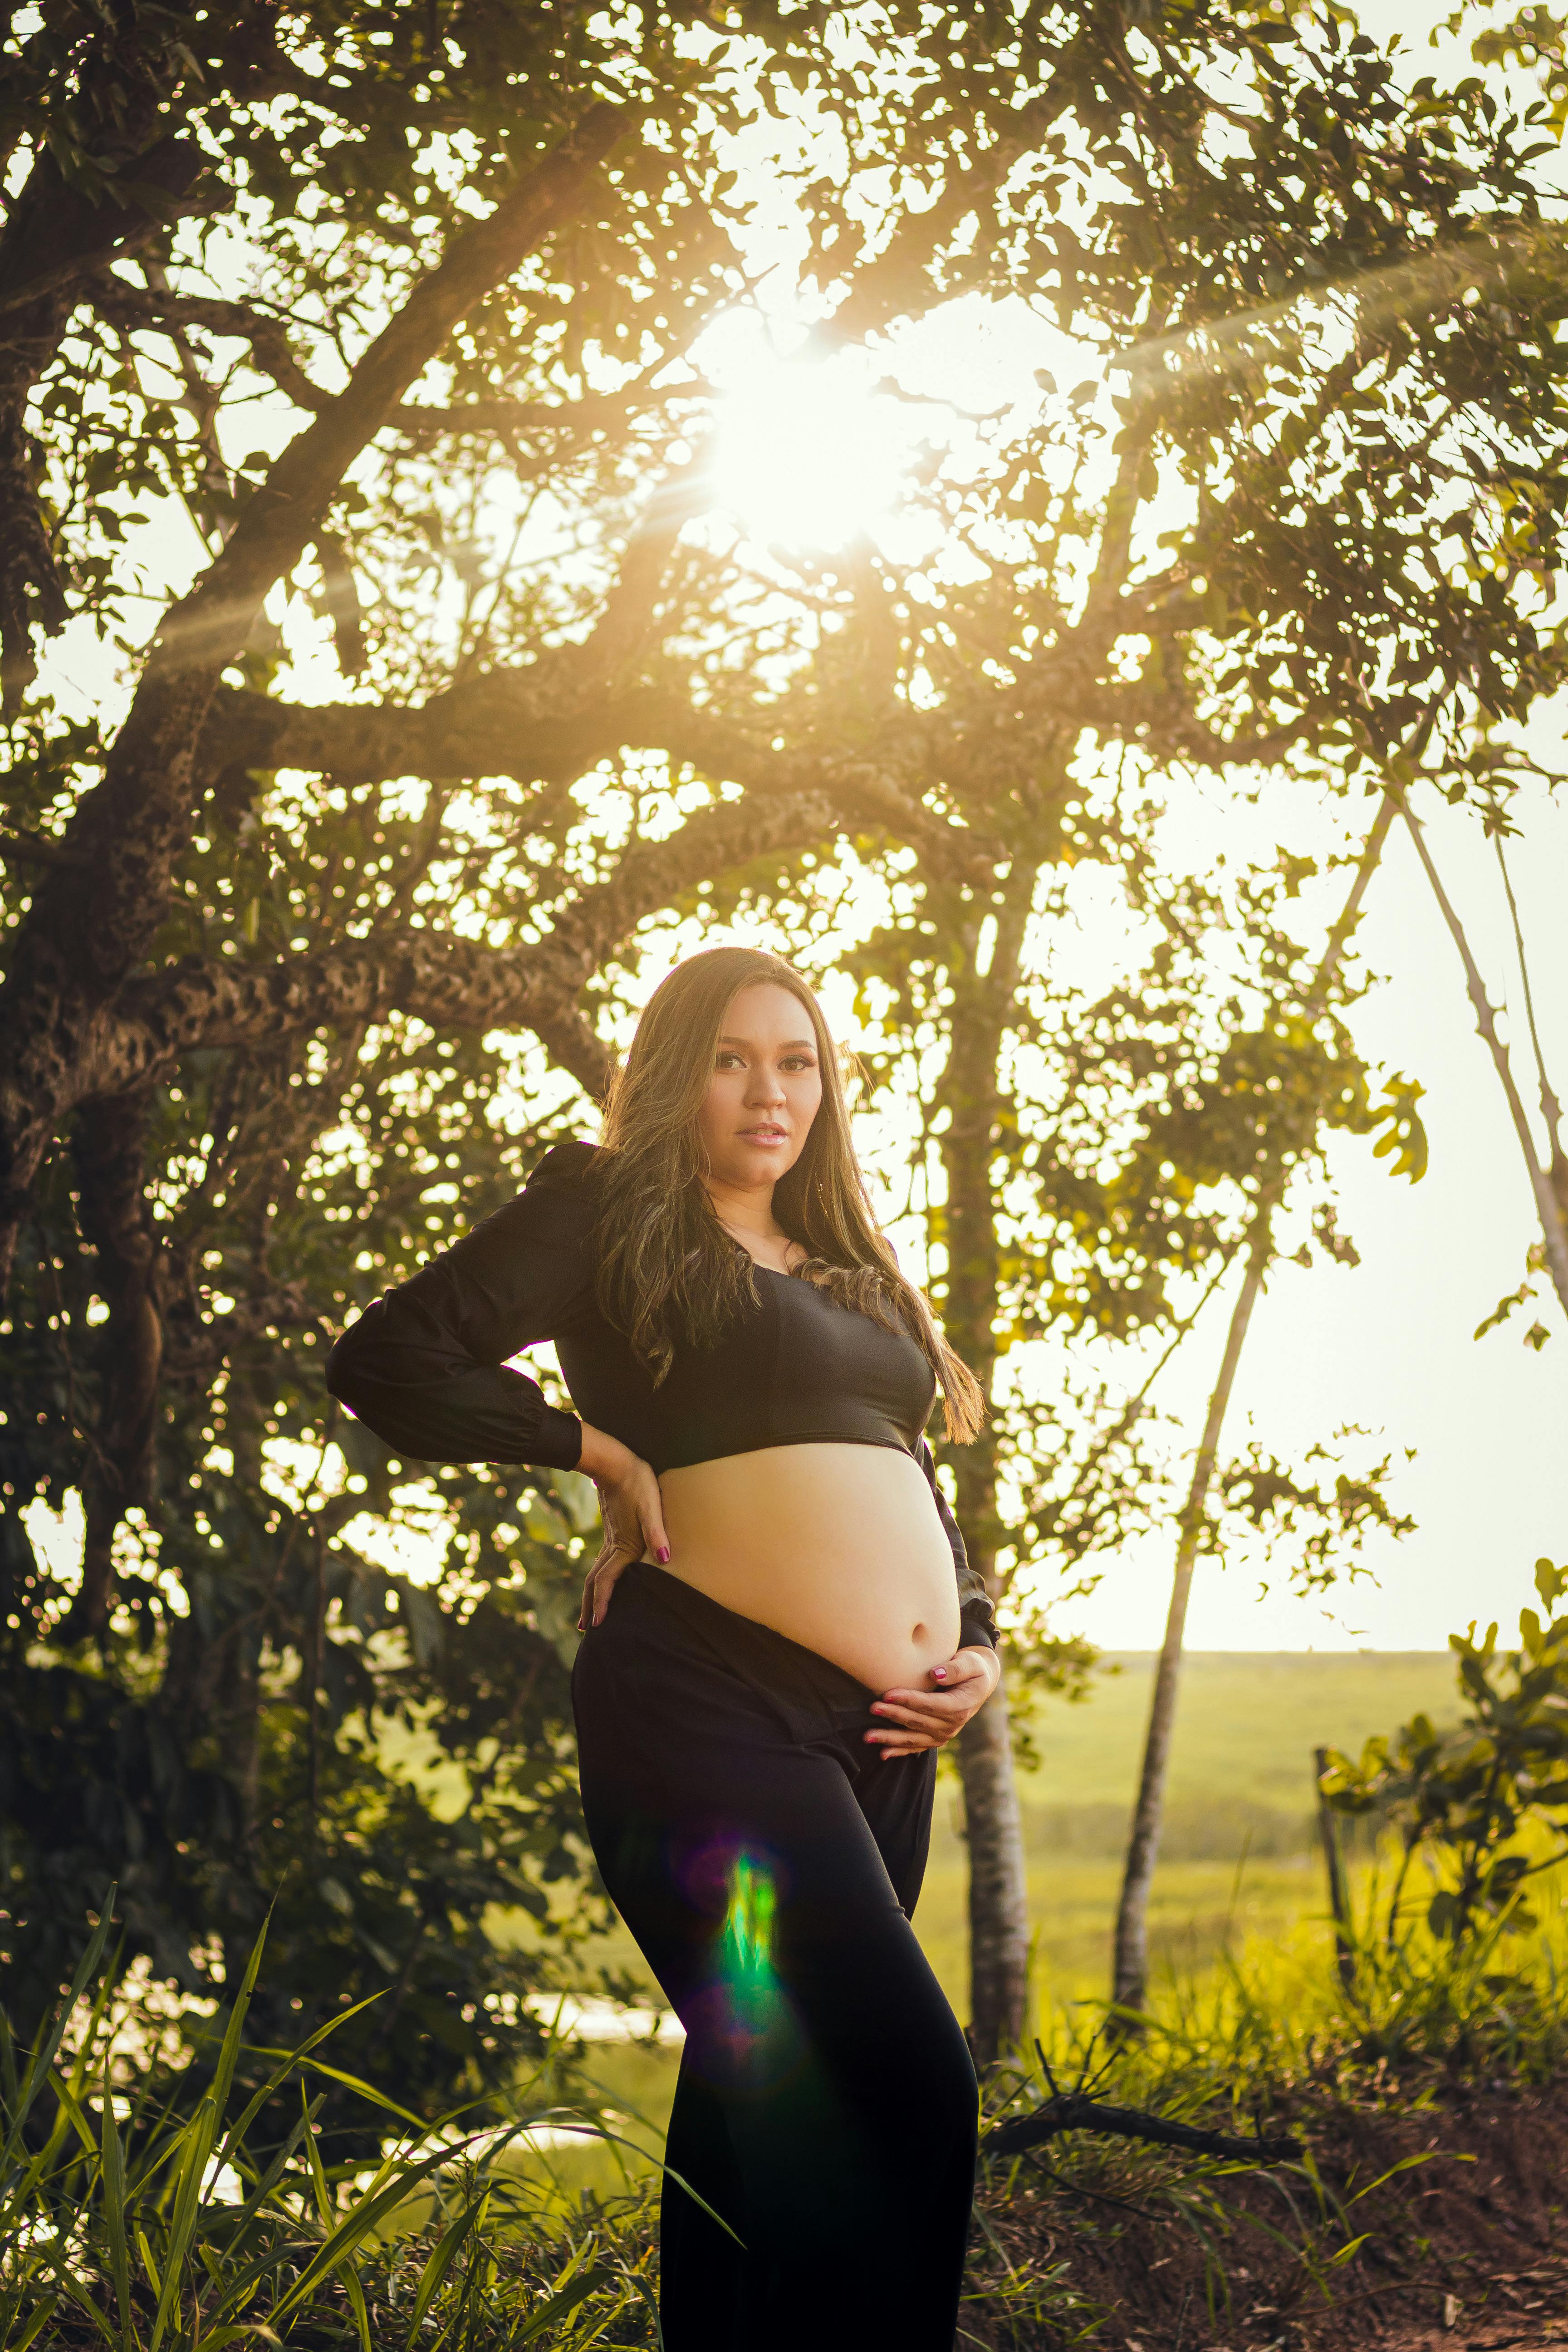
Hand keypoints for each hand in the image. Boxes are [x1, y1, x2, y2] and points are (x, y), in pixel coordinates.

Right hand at [576, 1423, 668, 1630]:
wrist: (617, 1463)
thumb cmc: (638, 1484)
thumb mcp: (651, 1506)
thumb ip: (657, 1533)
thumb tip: (665, 1559)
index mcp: (622, 1546)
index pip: (606, 1580)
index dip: (602, 1602)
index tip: (597, 1623)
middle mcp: (612, 1547)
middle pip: (595, 1582)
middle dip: (590, 1605)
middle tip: (585, 1628)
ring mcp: (609, 1540)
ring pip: (595, 1573)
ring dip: (591, 1594)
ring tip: (588, 1611)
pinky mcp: (611, 1532)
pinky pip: (600, 1563)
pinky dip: (597, 1579)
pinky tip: (600, 1580)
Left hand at [865, 1646, 1001, 1757]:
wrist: (979, 1684)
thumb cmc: (972, 1668)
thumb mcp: (971, 1663)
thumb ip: (956, 1668)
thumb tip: (936, 1674)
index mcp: (960, 1706)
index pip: (930, 1705)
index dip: (909, 1700)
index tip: (887, 1694)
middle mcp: (952, 1725)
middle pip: (918, 1722)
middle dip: (893, 1715)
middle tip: (871, 1708)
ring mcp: (944, 1735)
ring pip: (913, 1738)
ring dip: (890, 1738)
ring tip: (868, 1736)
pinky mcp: (936, 1739)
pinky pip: (916, 1747)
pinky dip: (899, 1751)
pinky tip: (882, 1753)